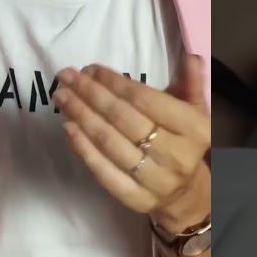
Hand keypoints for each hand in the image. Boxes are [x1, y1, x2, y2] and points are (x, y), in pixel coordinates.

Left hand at [54, 55, 210, 229]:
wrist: (186, 192)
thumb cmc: (182, 140)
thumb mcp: (193, 110)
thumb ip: (190, 82)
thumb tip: (190, 56)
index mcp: (194, 128)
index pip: (144, 99)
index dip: (113, 82)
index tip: (89, 68)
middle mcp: (177, 156)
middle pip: (123, 119)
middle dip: (90, 94)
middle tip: (66, 76)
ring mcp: (156, 181)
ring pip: (110, 143)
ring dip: (81, 116)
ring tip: (62, 97)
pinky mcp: (136, 199)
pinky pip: (104, 172)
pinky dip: (83, 148)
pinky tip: (67, 127)